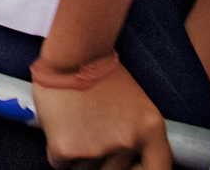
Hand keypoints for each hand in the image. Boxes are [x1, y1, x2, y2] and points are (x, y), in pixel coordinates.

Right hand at [33, 62, 172, 169]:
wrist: (72, 52)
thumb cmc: (102, 72)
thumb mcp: (138, 105)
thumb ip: (139, 137)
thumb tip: (133, 165)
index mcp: (150, 130)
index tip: (132, 168)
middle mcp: (126, 142)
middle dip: (103, 158)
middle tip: (93, 133)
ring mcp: (95, 148)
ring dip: (80, 155)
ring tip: (77, 125)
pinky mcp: (66, 149)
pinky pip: (61, 165)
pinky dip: (59, 151)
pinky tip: (61, 126)